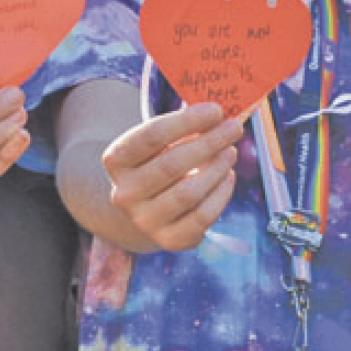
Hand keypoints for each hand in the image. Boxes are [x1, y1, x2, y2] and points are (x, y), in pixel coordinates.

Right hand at [101, 101, 243, 251]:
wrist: (147, 206)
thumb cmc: (159, 161)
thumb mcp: (161, 142)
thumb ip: (185, 126)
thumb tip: (221, 114)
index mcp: (116, 161)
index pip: (151, 136)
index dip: (187, 121)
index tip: (216, 110)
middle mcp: (124, 193)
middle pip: (171, 164)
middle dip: (209, 143)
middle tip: (234, 128)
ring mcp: (144, 220)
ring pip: (188, 193)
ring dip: (217, 168)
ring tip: (230, 152)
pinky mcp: (169, 239)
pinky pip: (202, 217)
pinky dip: (221, 194)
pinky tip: (228, 177)